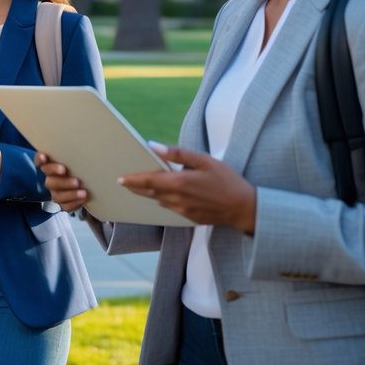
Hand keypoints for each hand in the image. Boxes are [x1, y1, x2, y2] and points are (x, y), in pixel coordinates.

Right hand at [35, 152, 90, 211]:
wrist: (85, 181)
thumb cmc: (77, 165)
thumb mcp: (74, 158)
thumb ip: (72, 153)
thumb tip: (84, 142)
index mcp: (48, 166)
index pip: (40, 162)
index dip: (40, 160)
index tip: (45, 157)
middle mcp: (50, 179)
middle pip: (50, 182)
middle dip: (63, 182)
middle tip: (77, 181)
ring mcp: (55, 192)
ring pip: (57, 196)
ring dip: (70, 194)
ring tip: (83, 192)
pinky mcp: (62, 202)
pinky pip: (65, 206)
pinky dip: (74, 203)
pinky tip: (84, 199)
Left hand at [119, 145, 257, 232]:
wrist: (245, 208)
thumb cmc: (227, 180)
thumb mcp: (204, 160)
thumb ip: (178, 154)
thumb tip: (154, 146)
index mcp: (179, 183)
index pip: (148, 181)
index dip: (132, 180)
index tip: (120, 179)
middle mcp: (177, 199)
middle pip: (149, 193)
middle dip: (136, 188)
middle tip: (124, 182)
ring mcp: (183, 210)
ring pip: (159, 201)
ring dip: (149, 194)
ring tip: (141, 186)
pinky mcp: (189, 217)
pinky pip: (170, 208)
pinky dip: (163, 201)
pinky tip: (163, 195)